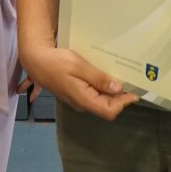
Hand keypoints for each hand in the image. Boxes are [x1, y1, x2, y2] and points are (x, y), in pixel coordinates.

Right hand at [20, 45, 137, 120]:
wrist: (36, 60)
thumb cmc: (57, 61)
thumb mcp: (79, 66)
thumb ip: (98, 78)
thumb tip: (117, 88)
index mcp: (83, 99)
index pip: (109, 111)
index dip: (123, 103)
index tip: (133, 90)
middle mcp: (82, 103)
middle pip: (107, 107)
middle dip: (120, 97)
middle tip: (130, 80)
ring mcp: (78, 100)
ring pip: (101, 101)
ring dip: (112, 92)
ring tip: (121, 76)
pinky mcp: (76, 94)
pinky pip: (94, 95)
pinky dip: (103, 88)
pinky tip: (106, 76)